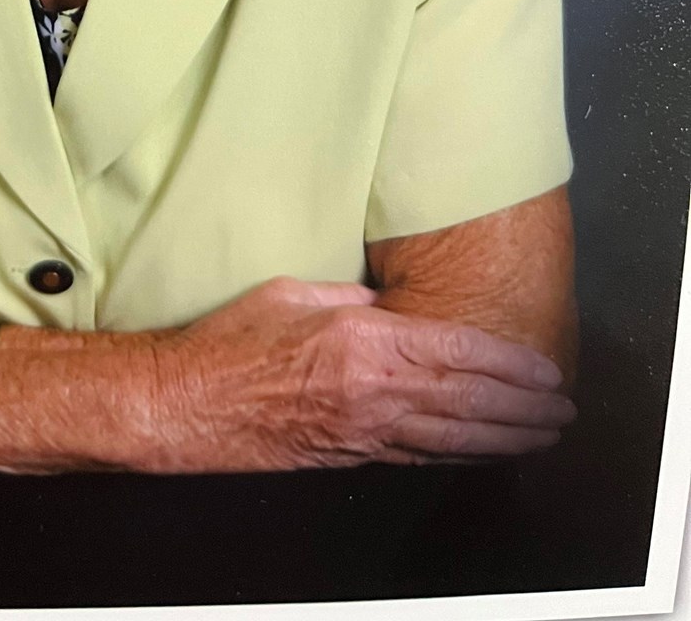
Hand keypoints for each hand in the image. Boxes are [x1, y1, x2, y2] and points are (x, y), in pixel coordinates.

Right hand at [144, 275, 575, 471]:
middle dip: (523, 406)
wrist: (188, 403)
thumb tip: (388, 301)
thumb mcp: (295, 292)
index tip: (543, 367)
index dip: (508, 362)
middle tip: (560, 408)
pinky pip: (422, 457)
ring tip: (542, 435)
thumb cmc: (231, 341)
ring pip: (454, 438)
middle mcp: (373, 391)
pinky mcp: (353, 455)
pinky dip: (463, 456)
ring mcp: (365, 431)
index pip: (457, 351)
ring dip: (506, 438)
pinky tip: (484, 452)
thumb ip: (352, 297)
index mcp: (362, 340)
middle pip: (468, 401)